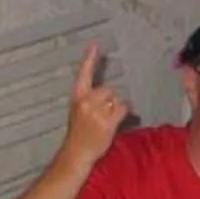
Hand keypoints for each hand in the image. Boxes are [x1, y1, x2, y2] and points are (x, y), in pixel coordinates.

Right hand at [61, 44, 128, 165]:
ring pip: (116, 99)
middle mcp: (86, 102)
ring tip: (106, 121)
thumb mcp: (79, 112)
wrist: (76, 153)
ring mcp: (96, 112)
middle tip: (104, 115)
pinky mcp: (107, 122)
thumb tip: (109, 94)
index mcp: (77, 97)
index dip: (89, 59)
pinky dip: (124, 114)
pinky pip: (123, 109)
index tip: (94, 45)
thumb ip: (91, 100)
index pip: (83, 74)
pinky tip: (115, 123)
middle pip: (109, 89)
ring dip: (116, 109)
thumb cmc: (79, 134)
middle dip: (110, 100)